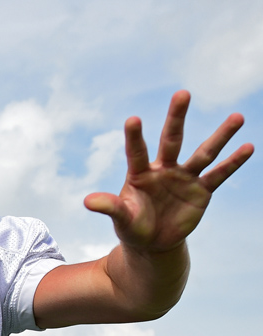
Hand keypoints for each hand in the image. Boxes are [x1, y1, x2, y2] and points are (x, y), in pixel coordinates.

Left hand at [84, 90, 253, 253]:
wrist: (154, 242)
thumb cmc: (132, 226)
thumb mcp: (121, 219)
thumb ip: (109, 207)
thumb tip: (87, 201)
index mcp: (140, 174)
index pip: (136, 152)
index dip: (134, 137)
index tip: (133, 119)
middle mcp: (163, 169)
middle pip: (171, 139)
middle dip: (176, 117)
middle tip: (182, 93)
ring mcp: (184, 177)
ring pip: (203, 153)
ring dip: (220, 136)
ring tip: (238, 116)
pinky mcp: (201, 191)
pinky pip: (219, 175)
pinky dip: (233, 163)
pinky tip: (247, 146)